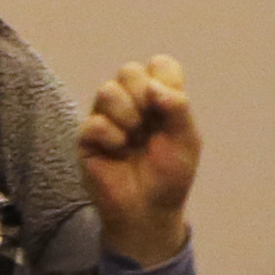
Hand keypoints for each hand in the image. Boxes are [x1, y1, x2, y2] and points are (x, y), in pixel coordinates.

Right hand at [79, 55, 199, 268]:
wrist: (148, 210)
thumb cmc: (170, 175)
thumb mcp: (187, 140)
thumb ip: (178, 107)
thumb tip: (152, 86)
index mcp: (159, 99)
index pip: (160, 65)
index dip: (164, 80)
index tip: (169, 107)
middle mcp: (131, 102)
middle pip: (129, 70)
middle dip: (142, 96)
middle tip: (149, 123)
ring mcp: (107, 117)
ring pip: (108, 90)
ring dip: (127, 116)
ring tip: (133, 140)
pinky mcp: (87, 137)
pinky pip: (94, 122)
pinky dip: (111, 138)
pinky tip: (118, 152)